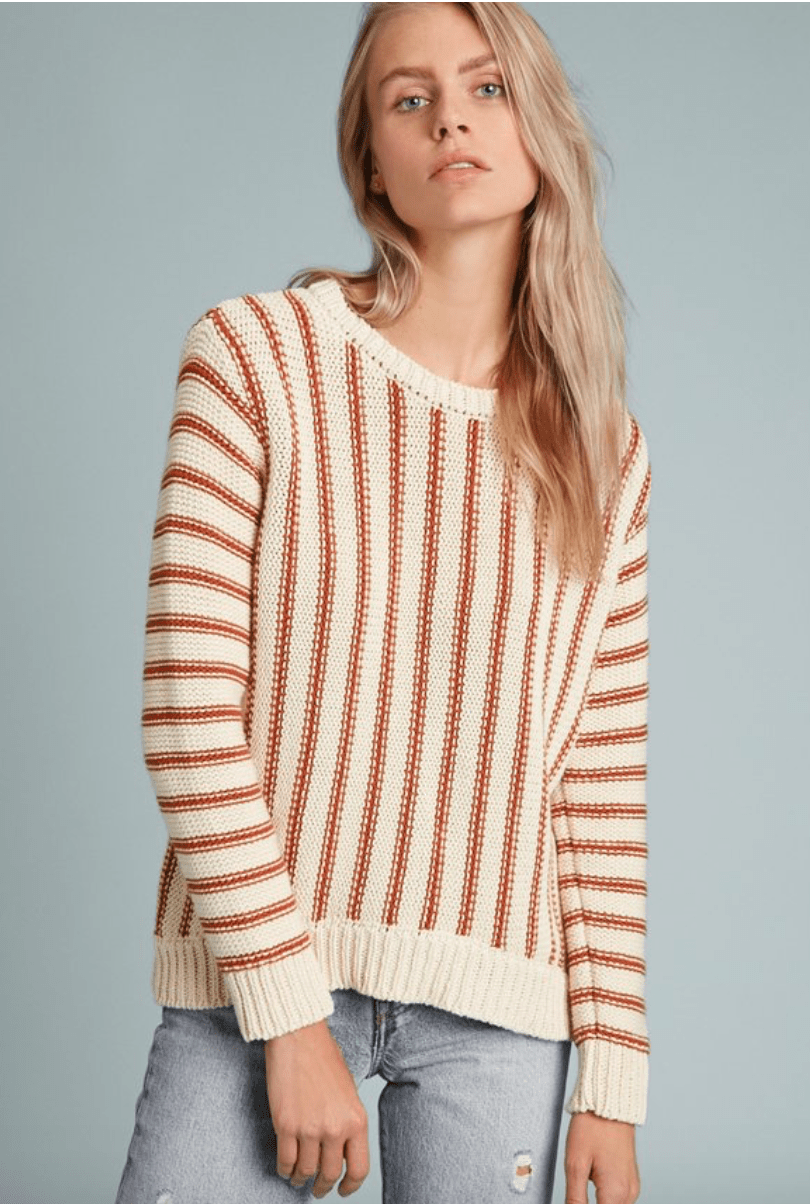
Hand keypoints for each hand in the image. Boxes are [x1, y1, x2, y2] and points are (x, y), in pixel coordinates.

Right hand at [264, 1018, 369, 1196]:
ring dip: (301, 1178)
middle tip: (318, 1188)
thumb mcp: (348, 1091)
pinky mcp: (285, 1125)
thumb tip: (339, 1148)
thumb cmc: (324, 1057)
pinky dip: (285, 1168)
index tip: (343, 1190)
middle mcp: (335, 1129)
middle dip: (323, 1186)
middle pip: (330, 1174)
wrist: (300, 1036)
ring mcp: (309, 1129)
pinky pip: (285, 1160)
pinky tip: (285, 1167)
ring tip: (299, 1177)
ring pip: (306, 1171)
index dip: (350, 1186)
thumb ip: (346, 1121)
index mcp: (357, 1119)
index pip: (359, 1169)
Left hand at [564, 1111, 640, 1203]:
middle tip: (576, 1192)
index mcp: (616, 1193)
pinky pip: (617, 1199)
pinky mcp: (630, 1180)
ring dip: (598, 1202)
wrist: (610, 1102)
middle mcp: (629, 1194)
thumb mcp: (575, 1164)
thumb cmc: (592, 1127)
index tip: (575, 1198)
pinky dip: (605, 1197)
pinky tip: (593, 1180)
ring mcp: (632, 1187)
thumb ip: (575, 1199)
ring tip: (584, 1181)